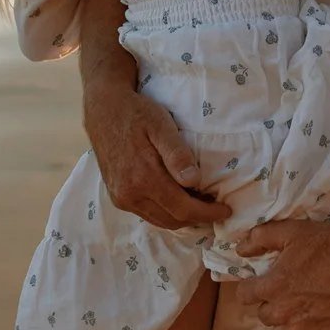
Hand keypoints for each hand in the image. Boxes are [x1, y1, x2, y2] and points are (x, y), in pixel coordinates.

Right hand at [83, 78, 231, 231]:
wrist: (103, 109)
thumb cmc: (136, 113)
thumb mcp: (160, 124)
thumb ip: (177, 153)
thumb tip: (194, 180)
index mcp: (143, 178)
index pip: (182, 208)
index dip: (206, 213)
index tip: (225, 210)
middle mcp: (129, 194)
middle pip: (172, 220)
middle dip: (197, 218)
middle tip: (216, 207)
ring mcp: (121, 198)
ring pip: (159, 220)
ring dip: (182, 217)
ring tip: (201, 204)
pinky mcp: (117, 196)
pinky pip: (147, 213)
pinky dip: (166, 212)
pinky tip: (178, 200)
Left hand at [235, 218, 329, 329]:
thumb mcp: (294, 231)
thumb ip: (261, 237)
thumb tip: (240, 249)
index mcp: (273, 286)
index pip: (244, 295)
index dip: (252, 286)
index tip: (263, 281)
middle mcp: (282, 313)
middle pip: (262, 314)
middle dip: (270, 302)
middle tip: (287, 291)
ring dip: (284, 322)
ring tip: (300, 308)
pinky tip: (307, 327)